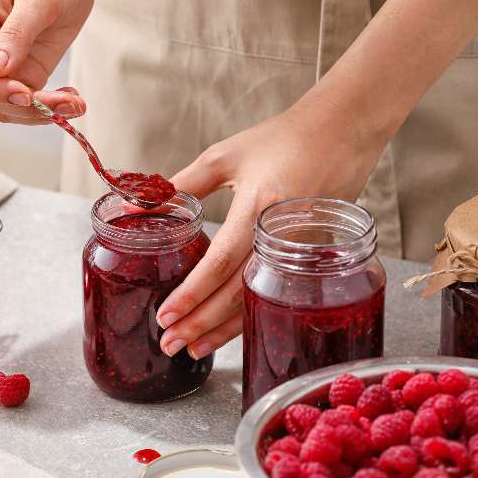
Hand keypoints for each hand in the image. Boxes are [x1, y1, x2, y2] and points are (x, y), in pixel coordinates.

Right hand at [0, 0, 92, 124]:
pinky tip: (72, 101)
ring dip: (41, 114)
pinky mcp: (27, 76)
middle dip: (23, 106)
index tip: (22, 93)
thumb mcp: (35, 1)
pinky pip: (29, 106)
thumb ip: (15, 33)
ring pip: (7, 108)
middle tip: (60, 102)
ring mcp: (5, 68)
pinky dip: (50, 110)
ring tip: (74, 104)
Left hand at [156, 96, 386, 359]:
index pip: (219, 263)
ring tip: (194, 347)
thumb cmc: (281, 139)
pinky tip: (229, 328)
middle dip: (201, 322)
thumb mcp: (223, 157)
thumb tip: (135, 206)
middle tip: (170, 344)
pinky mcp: (312, 256)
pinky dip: (249, 313)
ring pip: (257, 299)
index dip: (192, 293)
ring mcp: (302, 249)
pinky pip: (275, 291)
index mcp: (257, 207)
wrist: (343, 130)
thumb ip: (179, 186)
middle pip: (237, 293)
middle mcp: (280, 235)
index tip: (165, 316)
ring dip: (224, 328)